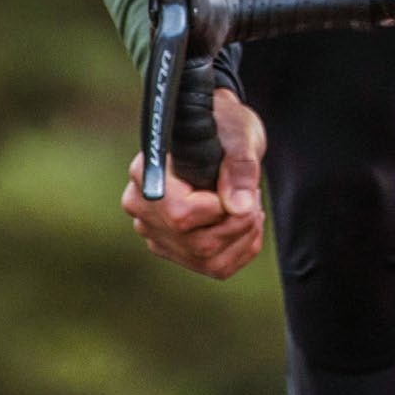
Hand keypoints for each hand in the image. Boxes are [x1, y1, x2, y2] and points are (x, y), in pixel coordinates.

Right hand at [121, 85, 267, 279]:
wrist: (222, 135)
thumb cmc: (226, 127)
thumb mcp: (238, 135)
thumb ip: (240, 168)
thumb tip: (240, 207)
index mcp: (146, 173)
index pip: (181, 215)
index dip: (219, 208)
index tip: (236, 188)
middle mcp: (142, 207)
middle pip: (198, 244)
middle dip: (239, 223)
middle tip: (252, 195)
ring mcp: (156, 232)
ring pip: (209, 260)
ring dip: (244, 235)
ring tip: (250, 205)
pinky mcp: (174, 249)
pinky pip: (216, 267)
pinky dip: (242, 248)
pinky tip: (246, 221)